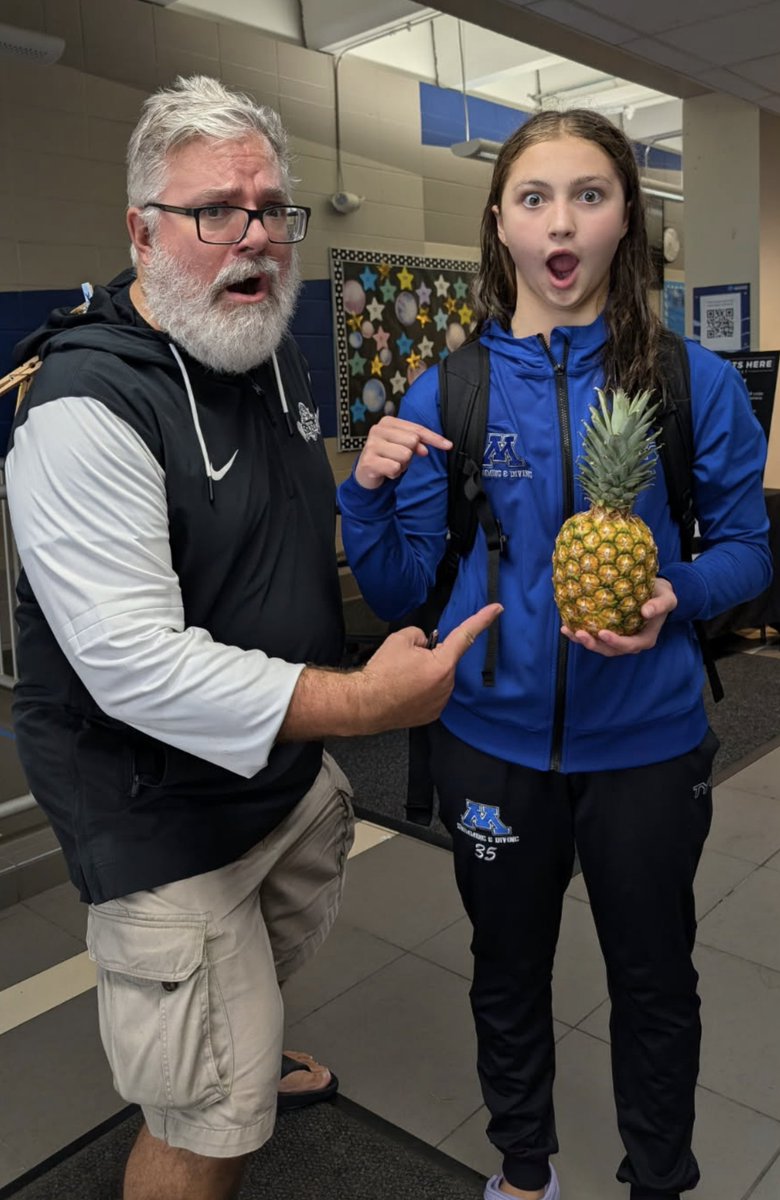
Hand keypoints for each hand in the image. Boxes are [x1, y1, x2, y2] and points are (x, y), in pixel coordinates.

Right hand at [354, 416, 451, 489]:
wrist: (366, 472)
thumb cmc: (387, 456)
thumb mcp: (403, 446)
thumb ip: (417, 443)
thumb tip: (425, 450)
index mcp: (388, 422)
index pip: (417, 430)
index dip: (434, 438)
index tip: (448, 445)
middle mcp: (378, 430)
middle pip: (412, 441)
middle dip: (410, 454)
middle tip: (398, 458)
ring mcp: (372, 445)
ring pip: (404, 455)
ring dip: (402, 465)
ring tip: (391, 464)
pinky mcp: (369, 461)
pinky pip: (394, 468)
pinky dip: (394, 473)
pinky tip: (386, 471)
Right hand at [354, 603, 502, 730]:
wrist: (366, 703)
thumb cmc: (382, 673)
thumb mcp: (400, 638)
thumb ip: (420, 635)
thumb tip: (425, 644)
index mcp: (442, 663)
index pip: (466, 635)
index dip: (482, 620)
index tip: (497, 610)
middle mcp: (446, 684)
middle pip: (445, 660)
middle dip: (431, 656)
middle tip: (406, 662)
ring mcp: (440, 701)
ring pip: (439, 678)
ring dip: (427, 674)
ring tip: (402, 679)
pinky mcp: (432, 713)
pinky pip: (433, 694)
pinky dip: (422, 690)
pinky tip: (405, 691)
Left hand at [561, 577, 676, 656]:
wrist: (657, 593)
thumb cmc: (663, 596)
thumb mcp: (667, 599)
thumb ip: (659, 606)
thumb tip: (646, 612)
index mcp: (644, 639)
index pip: (629, 645)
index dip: (615, 642)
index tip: (602, 632)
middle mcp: (630, 642)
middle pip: (610, 649)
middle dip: (593, 644)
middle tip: (579, 633)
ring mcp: (618, 638)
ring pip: (599, 645)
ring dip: (582, 640)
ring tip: (567, 630)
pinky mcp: (610, 631)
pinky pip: (593, 636)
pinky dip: (580, 633)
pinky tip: (566, 625)